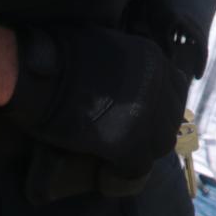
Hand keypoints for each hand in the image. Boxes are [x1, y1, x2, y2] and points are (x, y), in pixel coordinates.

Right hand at [6, 23, 192, 175]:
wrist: (39, 73)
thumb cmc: (60, 53)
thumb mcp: (109, 44)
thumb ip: (129, 64)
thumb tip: (128, 81)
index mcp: (153, 59)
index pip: (176, 87)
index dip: (162, 104)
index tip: (147, 114)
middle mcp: (157, 85)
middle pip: (172, 118)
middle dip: (156, 129)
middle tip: (134, 138)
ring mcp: (145, 114)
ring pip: (161, 143)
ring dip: (144, 150)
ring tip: (123, 155)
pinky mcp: (127, 142)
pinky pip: (138, 166)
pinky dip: (125, 171)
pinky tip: (109, 171)